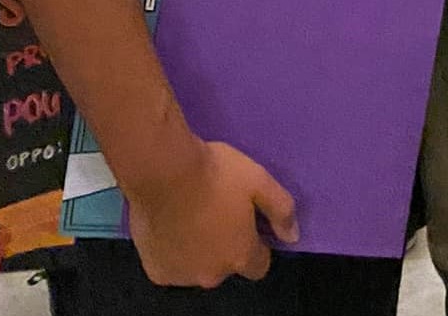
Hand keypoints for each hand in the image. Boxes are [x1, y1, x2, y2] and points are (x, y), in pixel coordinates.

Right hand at [125, 139, 297, 287]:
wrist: (163, 171)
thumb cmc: (216, 174)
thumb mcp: (259, 181)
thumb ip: (281, 210)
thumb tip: (292, 236)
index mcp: (239, 256)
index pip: (259, 266)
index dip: (257, 244)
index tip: (248, 222)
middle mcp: (211, 275)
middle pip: (226, 266)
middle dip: (226, 245)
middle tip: (218, 211)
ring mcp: (180, 275)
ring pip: (197, 266)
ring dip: (198, 249)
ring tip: (193, 214)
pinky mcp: (155, 269)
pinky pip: (171, 263)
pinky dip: (173, 249)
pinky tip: (171, 223)